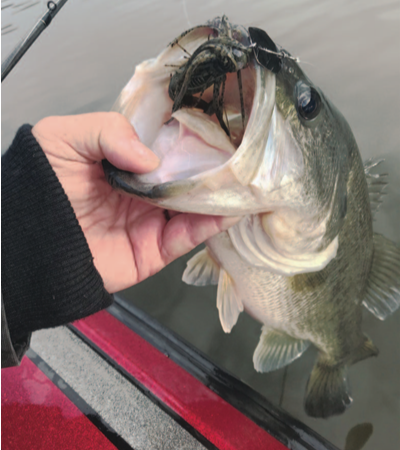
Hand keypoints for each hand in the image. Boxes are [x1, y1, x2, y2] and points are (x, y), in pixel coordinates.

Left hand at [32, 112, 237, 292]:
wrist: (29, 245)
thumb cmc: (42, 188)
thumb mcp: (63, 139)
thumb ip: (106, 131)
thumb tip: (151, 159)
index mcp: (126, 163)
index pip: (166, 147)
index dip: (190, 138)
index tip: (216, 129)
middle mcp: (144, 191)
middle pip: (186, 178)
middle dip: (211, 168)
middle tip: (238, 157)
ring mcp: (151, 221)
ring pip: (194, 207)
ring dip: (216, 196)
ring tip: (240, 182)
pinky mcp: (154, 250)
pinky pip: (187, 237)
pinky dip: (209, 225)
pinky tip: (226, 210)